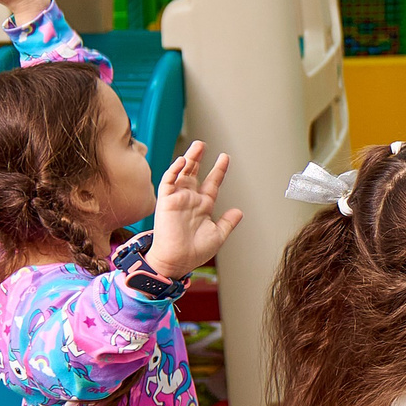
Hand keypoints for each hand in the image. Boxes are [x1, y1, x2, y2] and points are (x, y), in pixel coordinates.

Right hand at [144, 141, 243, 278]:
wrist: (177, 261)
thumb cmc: (195, 251)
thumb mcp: (218, 235)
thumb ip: (228, 222)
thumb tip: (239, 211)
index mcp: (203, 206)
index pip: (211, 182)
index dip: (218, 170)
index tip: (225, 157)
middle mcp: (190, 199)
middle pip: (195, 173)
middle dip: (199, 158)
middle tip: (203, 144)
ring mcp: (177, 199)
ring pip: (182, 173)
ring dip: (188, 159)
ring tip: (196, 147)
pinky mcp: (165, 201)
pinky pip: (168, 182)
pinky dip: (174, 171)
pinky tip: (182, 162)